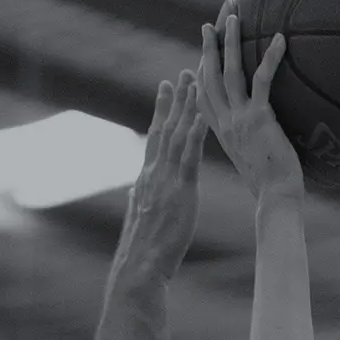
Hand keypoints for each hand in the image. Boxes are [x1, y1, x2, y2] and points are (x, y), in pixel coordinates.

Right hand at [115, 69, 206, 275]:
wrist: (140, 265)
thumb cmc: (144, 250)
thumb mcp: (143, 218)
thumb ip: (142, 200)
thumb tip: (136, 193)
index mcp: (148, 178)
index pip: (155, 137)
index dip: (161, 112)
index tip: (166, 89)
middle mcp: (154, 172)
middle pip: (165, 128)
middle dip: (174, 100)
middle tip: (182, 73)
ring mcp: (166, 180)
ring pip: (177, 135)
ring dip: (186, 107)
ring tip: (194, 83)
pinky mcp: (180, 192)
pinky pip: (189, 158)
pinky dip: (195, 135)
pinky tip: (202, 117)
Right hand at [198, 15, 302, 199]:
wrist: (275, 198)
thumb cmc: (271, 188)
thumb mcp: (255, 163)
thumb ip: (254, 146)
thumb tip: (266, 141)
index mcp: (222, 134)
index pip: (203, 100)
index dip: (199, 78)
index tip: (199, 60)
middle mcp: (226, 124)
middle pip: (209, 80)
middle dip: (207, 50)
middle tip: (207, 27)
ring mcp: (240, 119)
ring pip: (230, 73)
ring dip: (229, 43)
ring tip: (233, 19)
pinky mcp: (259, 118)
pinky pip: (262, 80)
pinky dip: (271, 57)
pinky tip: (280, 39)